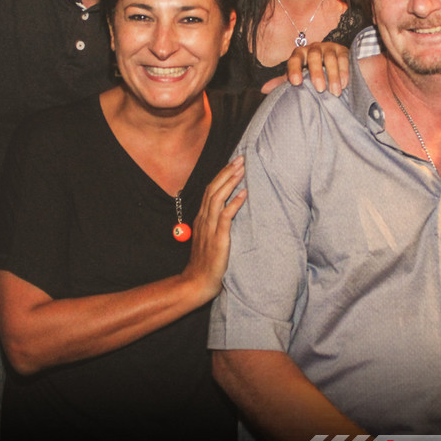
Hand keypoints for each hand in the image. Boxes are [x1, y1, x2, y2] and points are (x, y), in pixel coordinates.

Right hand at [184, 157, 245, 297]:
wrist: (197, 282)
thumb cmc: (206, 262)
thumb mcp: (209, 238)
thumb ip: (216, 224)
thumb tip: (229, 211)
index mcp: (202, 218)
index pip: (210, 190)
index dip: (222, 175)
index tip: (234, 162)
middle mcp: (204, 219)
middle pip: (213, 189)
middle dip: (227, 172)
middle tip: (241, 159)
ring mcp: (209, 229)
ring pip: (217, 198)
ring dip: (230, 183)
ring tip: (242, 170)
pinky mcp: (217, 239)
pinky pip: (225, 217)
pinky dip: (234, 204)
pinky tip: (243, 194)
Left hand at [285, 42, 350, 95]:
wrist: (329, 64)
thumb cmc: (308, 73)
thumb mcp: (296, 77)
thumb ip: (282, 82)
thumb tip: (264, 89)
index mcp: (299, 54)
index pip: (294, 59)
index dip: (294, 70)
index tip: (296, 83)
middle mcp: (313, 48)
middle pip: (314, 56)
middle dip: (316, 73)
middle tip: (320, 89)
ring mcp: (329, 47)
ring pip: (330, 58)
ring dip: (333, 76)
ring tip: (335, 92)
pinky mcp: (343, 50)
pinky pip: (344, 58)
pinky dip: (344, 71)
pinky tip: (344, 84)